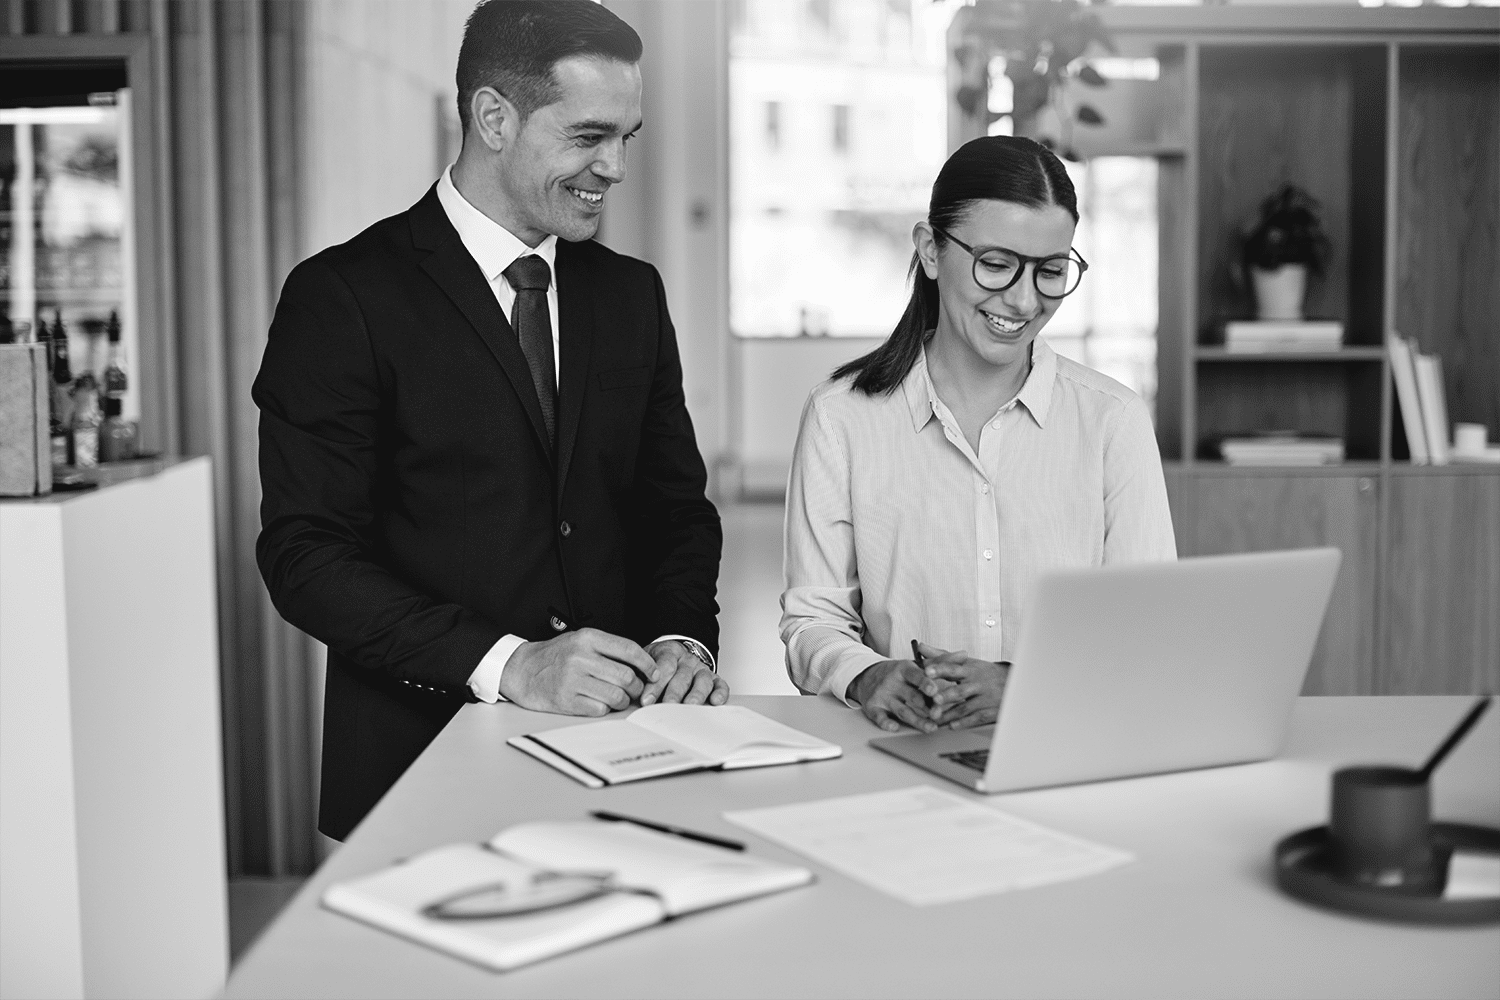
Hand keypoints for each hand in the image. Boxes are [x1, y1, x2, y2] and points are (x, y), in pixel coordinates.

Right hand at [500, 628, 656, 715]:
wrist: (521, 670)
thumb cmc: (555, 656)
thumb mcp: (579, 641)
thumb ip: (607, 648)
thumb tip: (641, 665)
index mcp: (587, 638)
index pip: (628, 649)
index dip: (647, 663)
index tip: (654, 673)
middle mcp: (580, 657)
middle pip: (626, 676)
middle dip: (636, 687)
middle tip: (635, 690)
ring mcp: (572, 679)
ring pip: (616, 695)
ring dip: (623, 700)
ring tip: (618, 698)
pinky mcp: (566, 700)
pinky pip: (599, 709)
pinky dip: (605, 708)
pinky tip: (600, 703)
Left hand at [641, 640, 728, 706]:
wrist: (674, 653)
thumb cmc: (657, 662)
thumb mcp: (645, 662)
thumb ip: (639, 674)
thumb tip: (629, 694)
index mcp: (669, 652)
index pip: (664, 666)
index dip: (655, 684)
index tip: (646, 700)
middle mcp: (687, 660)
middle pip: (682, 676)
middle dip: (674, 693)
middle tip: (667, 705)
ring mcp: (701, 669)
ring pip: (702, 680)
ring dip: (696, 694)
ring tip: (690, 706)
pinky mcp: (713, 678)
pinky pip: (720, 684)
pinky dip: (720, 693)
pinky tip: (716, 701)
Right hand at [847, 659, 953, 733]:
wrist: (868, 676)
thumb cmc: (898, 673)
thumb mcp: (916, 665)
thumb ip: (940, 661)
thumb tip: (964, 655)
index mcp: (904, 669)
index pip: (916, 675)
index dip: (925, 683)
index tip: (934, 689)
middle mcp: (893, 682)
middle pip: (912, 696)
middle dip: (925, 706)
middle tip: (938, 714)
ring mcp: (883, 695)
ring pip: (901, 710)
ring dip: (916, 720)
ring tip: (930, 727)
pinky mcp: (873, 707)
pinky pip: (879, 716)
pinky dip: (885, 722)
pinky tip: (894, 727)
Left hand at [917, 642, 1008, 729]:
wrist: (1013, 683)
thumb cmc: (984, 672)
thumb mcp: (966, 662)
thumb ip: (942, 656)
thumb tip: (921, 647)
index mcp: (969, 670)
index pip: (953, 668)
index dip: (940, 669)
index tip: (927, 671)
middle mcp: (976, 684)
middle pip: (960, 690)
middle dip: (947, 695)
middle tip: (933, 699)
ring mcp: (984, 698)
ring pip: (965, 707)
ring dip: (950, 713)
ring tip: (935, 717)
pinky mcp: (990, 711)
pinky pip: (977, 718)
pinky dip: (964, 723)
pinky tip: (952, 726)